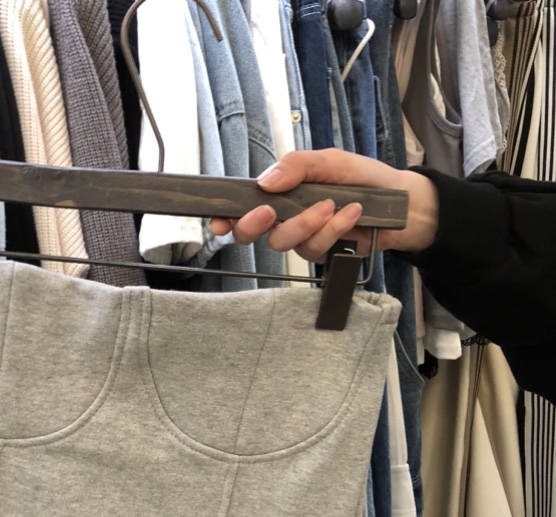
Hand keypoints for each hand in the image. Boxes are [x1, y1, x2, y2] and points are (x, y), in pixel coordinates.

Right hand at [210, 149, 439, 260]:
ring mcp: (300, 238)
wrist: (399, 200)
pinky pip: (314, 248)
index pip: (241, 206)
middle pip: (250, 234)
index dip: (225, 217)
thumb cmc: (361, 176)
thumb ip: (297, 166)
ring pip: (283, 242)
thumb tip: (266, 181)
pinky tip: (350, 213)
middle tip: (269, 213)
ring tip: (332, 205)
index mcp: (278, 192)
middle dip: (254, 225)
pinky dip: (332, 229)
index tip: (220, 222)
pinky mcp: (320, 253)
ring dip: (306, 223)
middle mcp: (283, 218)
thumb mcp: (329, 160)